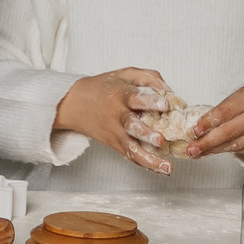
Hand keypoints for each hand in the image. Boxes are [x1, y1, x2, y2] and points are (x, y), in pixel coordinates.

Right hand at [55, 67, 176, 175]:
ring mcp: (115, 132)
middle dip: (146, 134)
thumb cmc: (102, 88)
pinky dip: (144, 164)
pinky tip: (159, 169)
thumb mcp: (124, 74)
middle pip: (131, 126)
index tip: (165, 104)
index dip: (150, 101)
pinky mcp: (114, 144)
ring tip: (166, 167)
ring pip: (131, 148)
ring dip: (149, 159)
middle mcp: (117, 115)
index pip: (135, 98)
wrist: (73, 103)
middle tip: (161, 140)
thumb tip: (169, 89)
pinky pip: (130, 156)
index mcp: (120, 95)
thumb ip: (148, 77)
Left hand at [180, 85, 243, 159]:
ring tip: (199, 152)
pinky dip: (227, 150)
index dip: (207, 123)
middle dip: (207, 142)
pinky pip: (243, 149)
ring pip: (235, 144)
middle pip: (228, 132)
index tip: (194, 131)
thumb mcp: (237, 97)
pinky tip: (216, 150)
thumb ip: (220, 111)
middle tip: (192, 149)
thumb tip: (197, 129)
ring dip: (214, 150)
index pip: (224, 112)